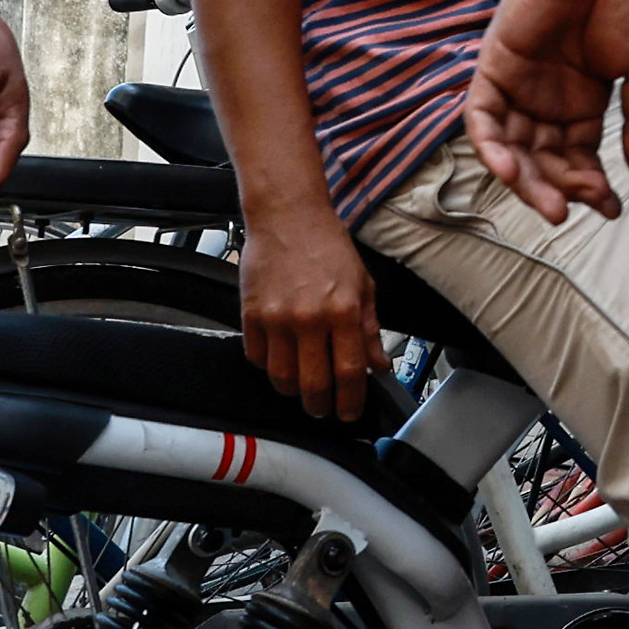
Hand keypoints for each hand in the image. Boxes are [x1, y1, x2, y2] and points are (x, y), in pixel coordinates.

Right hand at [241, 203, 388, 420]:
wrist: (288, 216)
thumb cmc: (327, 246)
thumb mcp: (363, 285)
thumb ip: (369, 329)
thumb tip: (379, 365)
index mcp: (343, 312)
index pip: (349, 372)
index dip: (350, 401)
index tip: (349, 413)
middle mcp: (309, 319)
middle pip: (312, 384)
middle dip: (319, 406)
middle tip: (323, 408)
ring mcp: (276, 318)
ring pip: (280, 378)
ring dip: (292, 390)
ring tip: (301, 386)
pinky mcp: (250, 314)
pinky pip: (256, 357)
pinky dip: (268, 366)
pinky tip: (280, 359)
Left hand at [467, 0, 628, 223]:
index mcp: (584, 100)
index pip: (580, 158)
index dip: (592, 186)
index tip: (610, 208)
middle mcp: (548, 97)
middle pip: (544, 160)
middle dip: (559, 190)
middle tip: (576, 209)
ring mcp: (519, 83)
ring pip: (512, 148)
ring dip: (527, 180)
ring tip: (550, 204)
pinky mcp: (494, 67)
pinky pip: (483, 118)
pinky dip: (492, 148)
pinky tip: (512, 172)